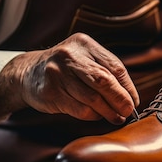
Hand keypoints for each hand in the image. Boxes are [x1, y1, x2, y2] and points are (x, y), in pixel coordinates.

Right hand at [0, 33, 138, 124]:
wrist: (27, 73)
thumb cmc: (65, 69)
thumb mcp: (84, 59)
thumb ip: (105, 72)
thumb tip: (131, 97)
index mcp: (84, 43)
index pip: (114, 66)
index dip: (127, 87)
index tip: (133, 101)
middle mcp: (69, 56)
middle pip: (103, 81)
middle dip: (120, 99)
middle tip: (128, 112)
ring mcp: (57, 74)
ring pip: (92, 98)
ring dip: (108, 111)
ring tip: (116, 117)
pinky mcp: (50, 92)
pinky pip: (79, 109)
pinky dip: (93, 115)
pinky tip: (97, 116)